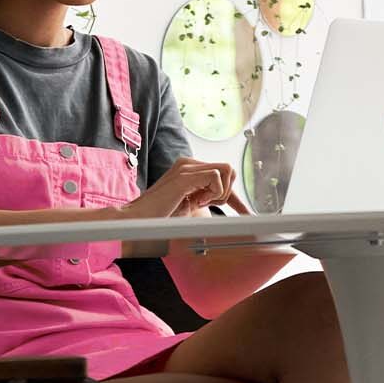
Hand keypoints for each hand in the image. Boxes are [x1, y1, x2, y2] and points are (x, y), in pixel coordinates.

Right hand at [122, 157, 247, 218]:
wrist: (136, 219)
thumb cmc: (159, 215)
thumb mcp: (189, 206)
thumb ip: (205, 199)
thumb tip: (227, 204)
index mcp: (189, 169)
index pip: (221, 175)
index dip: (236, 198)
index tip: (247, 214)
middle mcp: (189, 163)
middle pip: (229, 169)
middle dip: (226, 192)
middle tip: (205, 204)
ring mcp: (186, 167)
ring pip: (226, 170)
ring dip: (219, 192)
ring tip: (199, 202)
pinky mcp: (185, 176)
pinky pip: (217, 177)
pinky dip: (214, 193)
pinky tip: (196, 201)